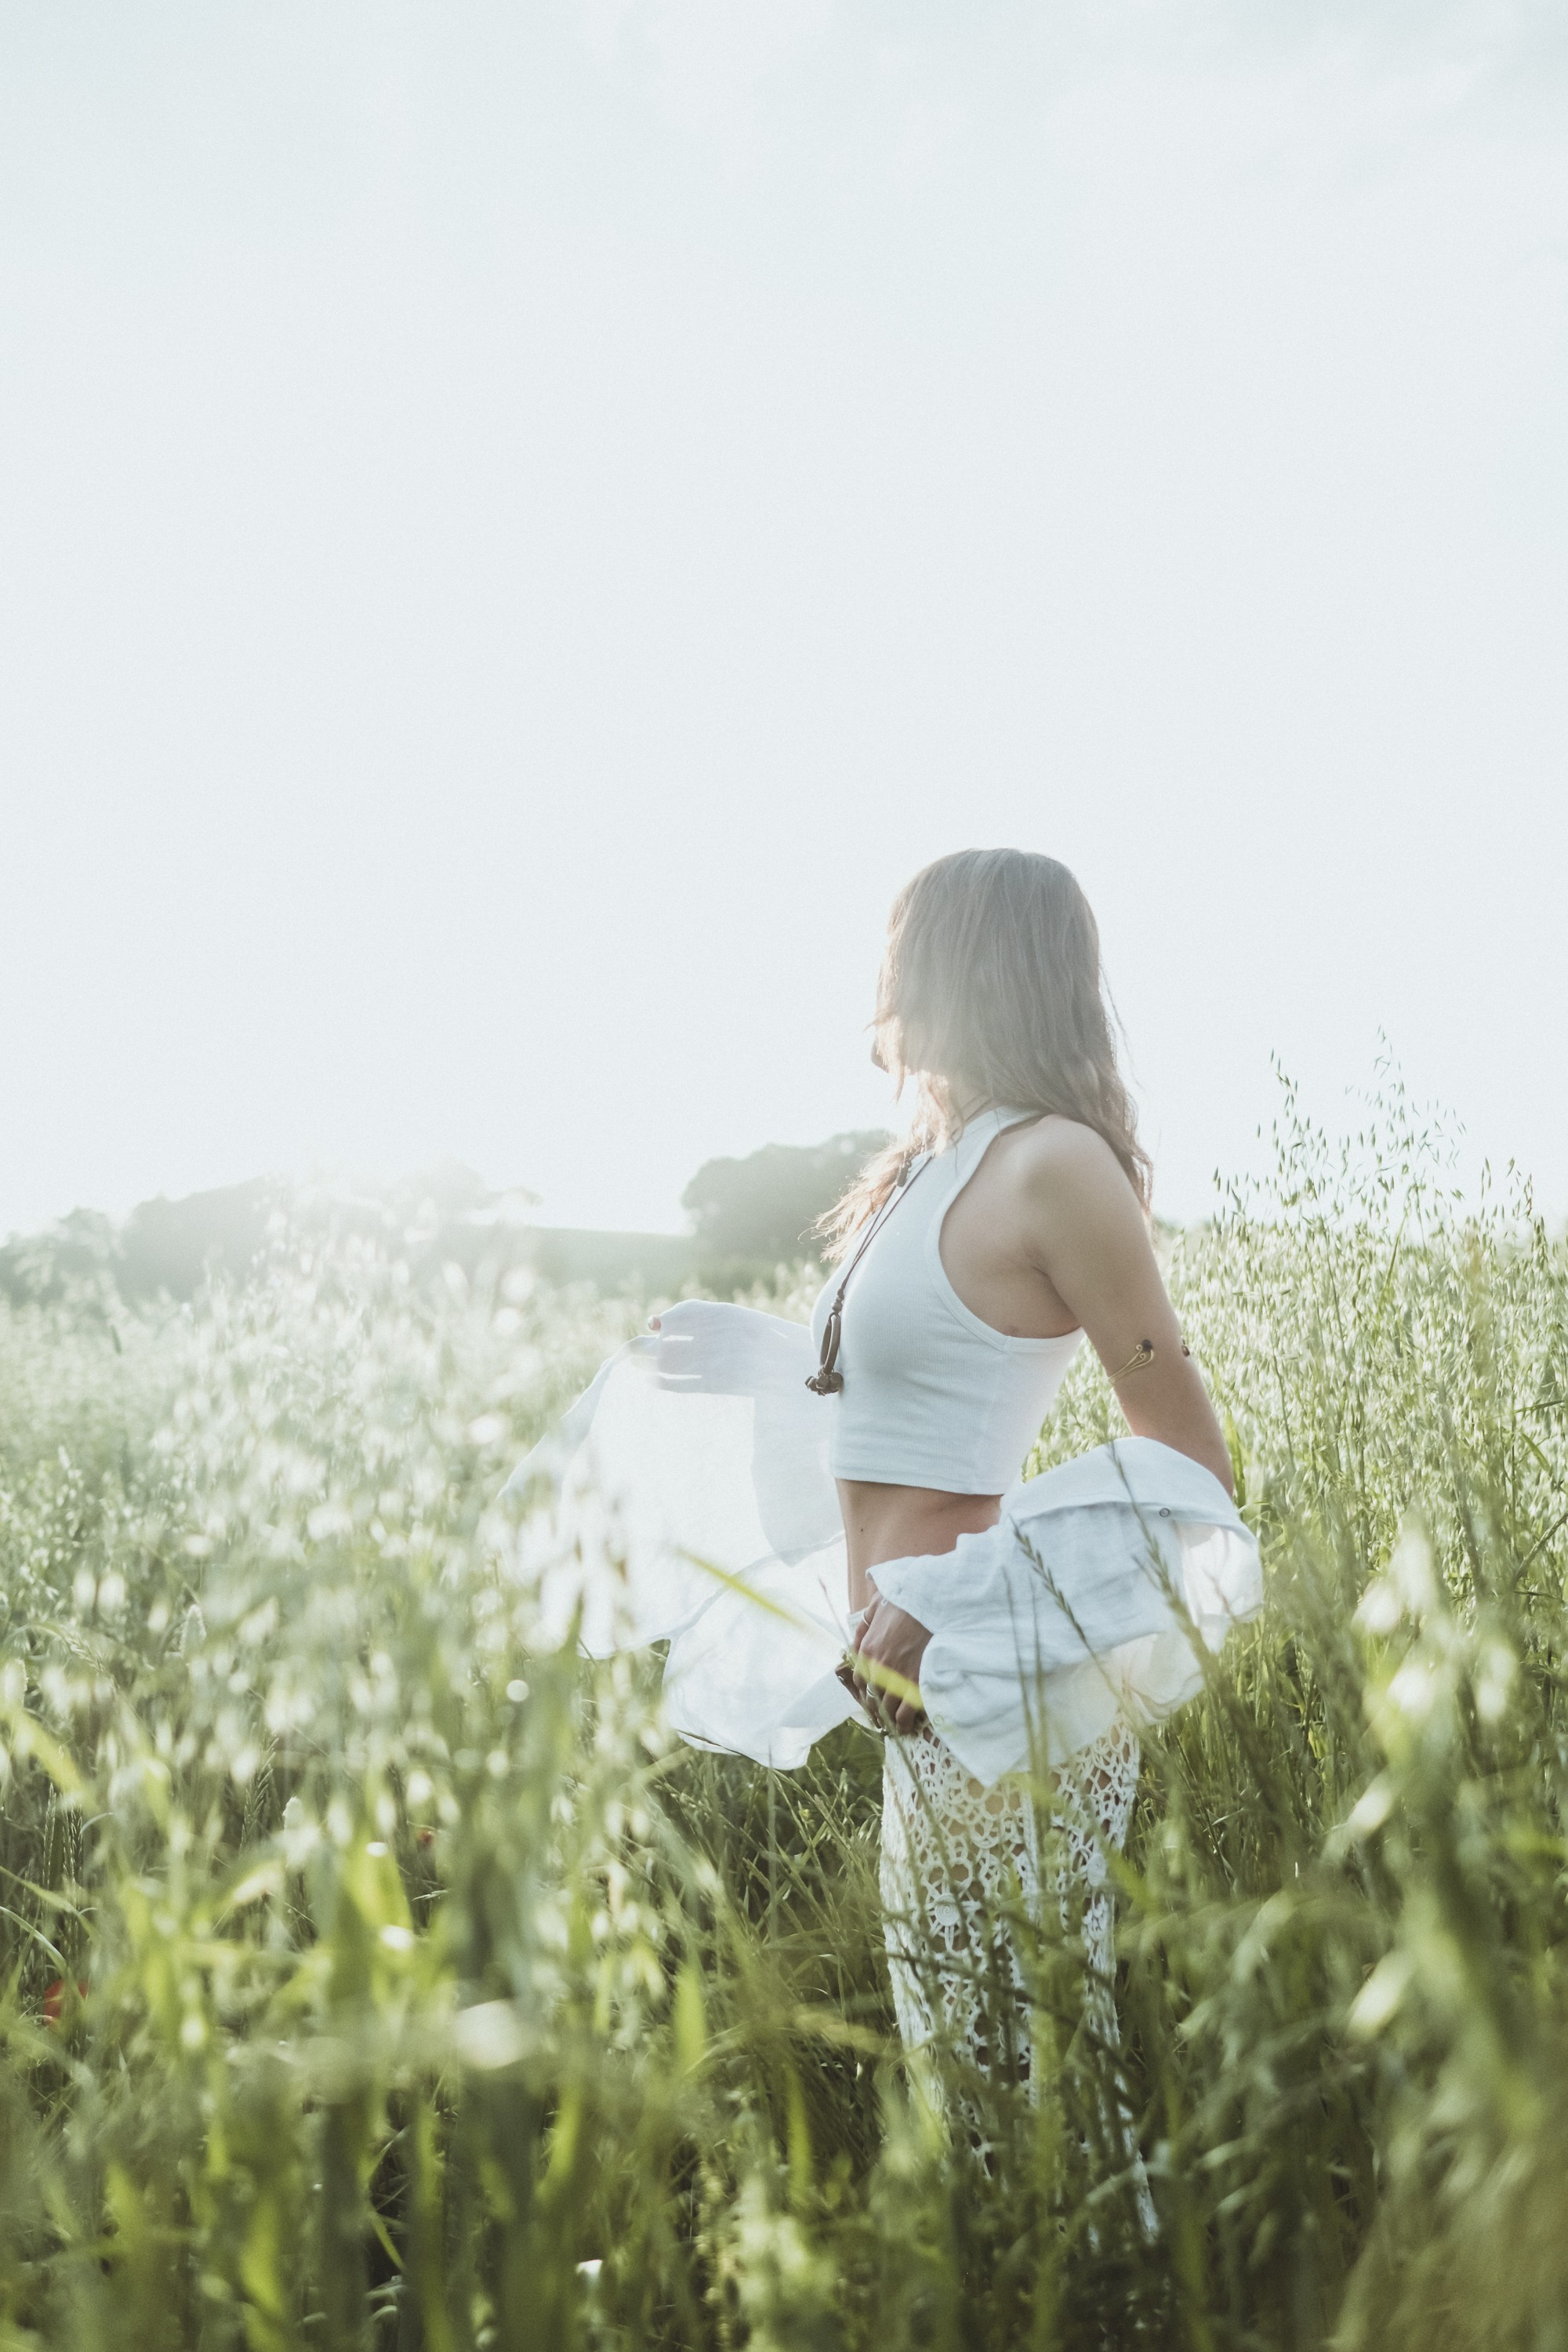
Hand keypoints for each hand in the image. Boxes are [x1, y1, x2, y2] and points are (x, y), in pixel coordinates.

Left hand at [842, 1597, 931, 1734]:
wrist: (931, 1603)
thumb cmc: (905, 1601)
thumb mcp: (875, 1608)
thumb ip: (864, 1627)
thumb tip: (857, 1639)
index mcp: (868, 1651)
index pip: (859, 1681)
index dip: (865, 1692)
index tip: (872, 1697)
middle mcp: (878, 1668)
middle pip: (872, 1697)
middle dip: (878, 1708)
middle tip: (884, 1715)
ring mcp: (896, 1678)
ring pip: (888, 1708)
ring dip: (890, 1719)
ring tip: (896, 1726)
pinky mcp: (915, 1684)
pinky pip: (905, 1712)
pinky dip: (905, 1722)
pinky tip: (907, 1726)